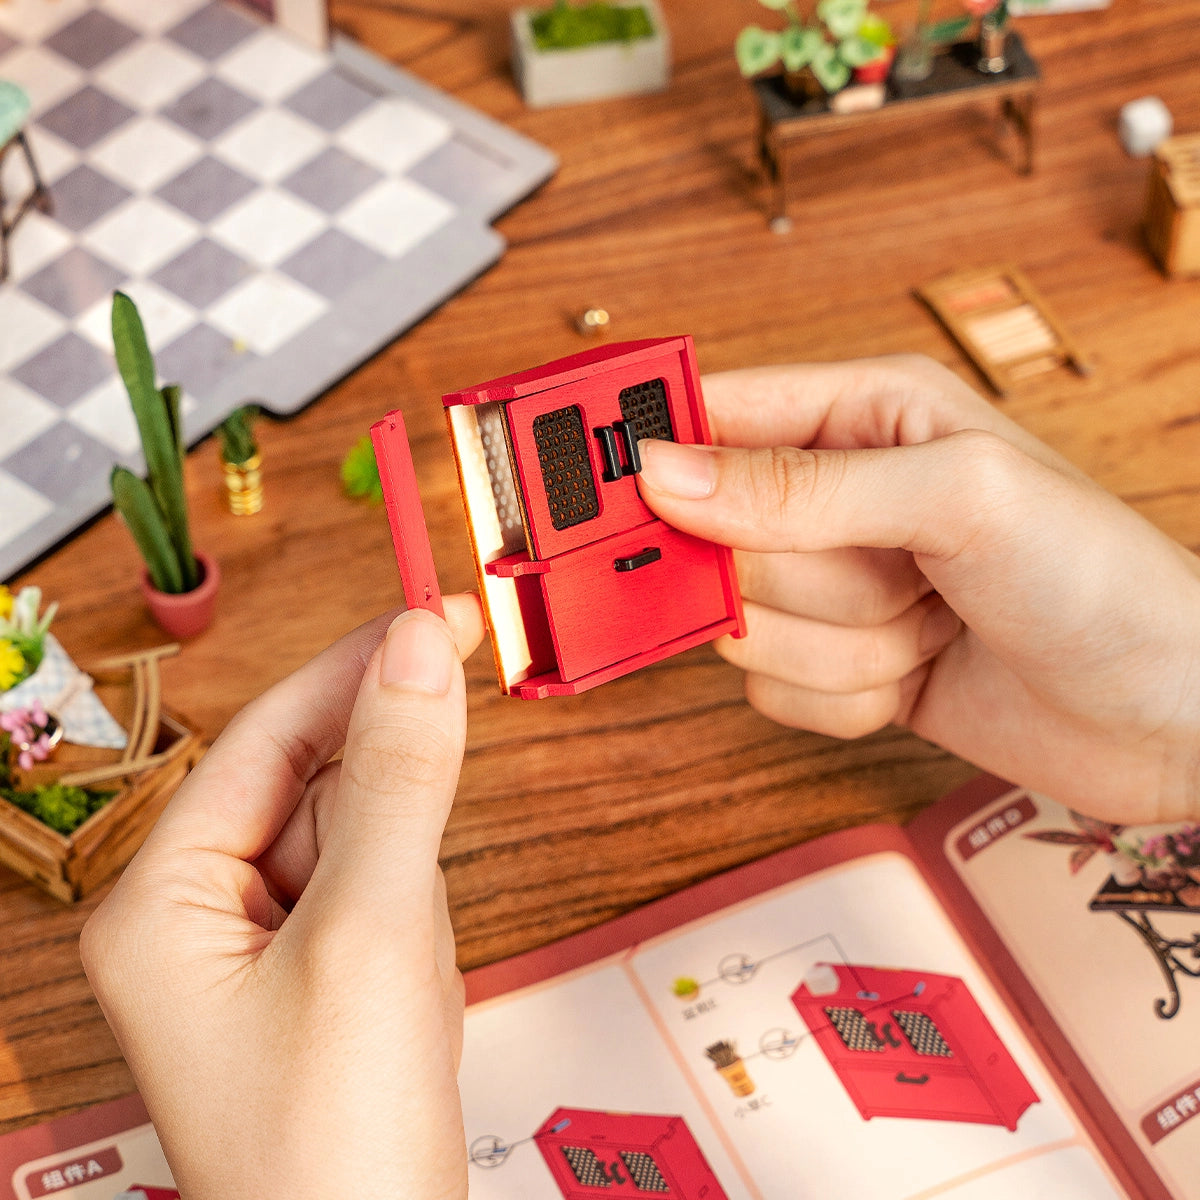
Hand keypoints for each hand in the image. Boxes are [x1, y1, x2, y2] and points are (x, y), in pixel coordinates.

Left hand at [81, 598, 485, 1199]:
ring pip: (362, 845)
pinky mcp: (323, 984)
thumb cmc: (332, 1149)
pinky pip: (384, 904)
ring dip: (410, 888)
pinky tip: (414, 1003)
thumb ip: (401, 779)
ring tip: (407, 979)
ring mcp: (265, 958)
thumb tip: (417, 653)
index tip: (426, 614)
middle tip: (442, 802)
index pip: (266, 741)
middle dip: (388, 807)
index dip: (351, 670)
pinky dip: (419, 931)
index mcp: (162, 905)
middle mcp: (199, 924)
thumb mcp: (375, 932)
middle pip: (315, 789)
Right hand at [638, 355, 1199, 824]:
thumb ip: (802, 486)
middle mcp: (837, 497)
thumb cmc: (1102, 581)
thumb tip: (666, 472)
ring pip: (743, 631)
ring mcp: (835, 587)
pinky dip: (844, 701)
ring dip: (836, 649)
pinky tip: (916, 674)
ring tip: (924, 625)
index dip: (648, 450)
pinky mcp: (840, 666)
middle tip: (878, 577)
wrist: (1171, 719)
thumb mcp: (959, 499)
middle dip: (794, 581)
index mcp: (863, 413)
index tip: (590, 490)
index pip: (712, 415)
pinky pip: (774, 694)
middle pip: (713, 540)